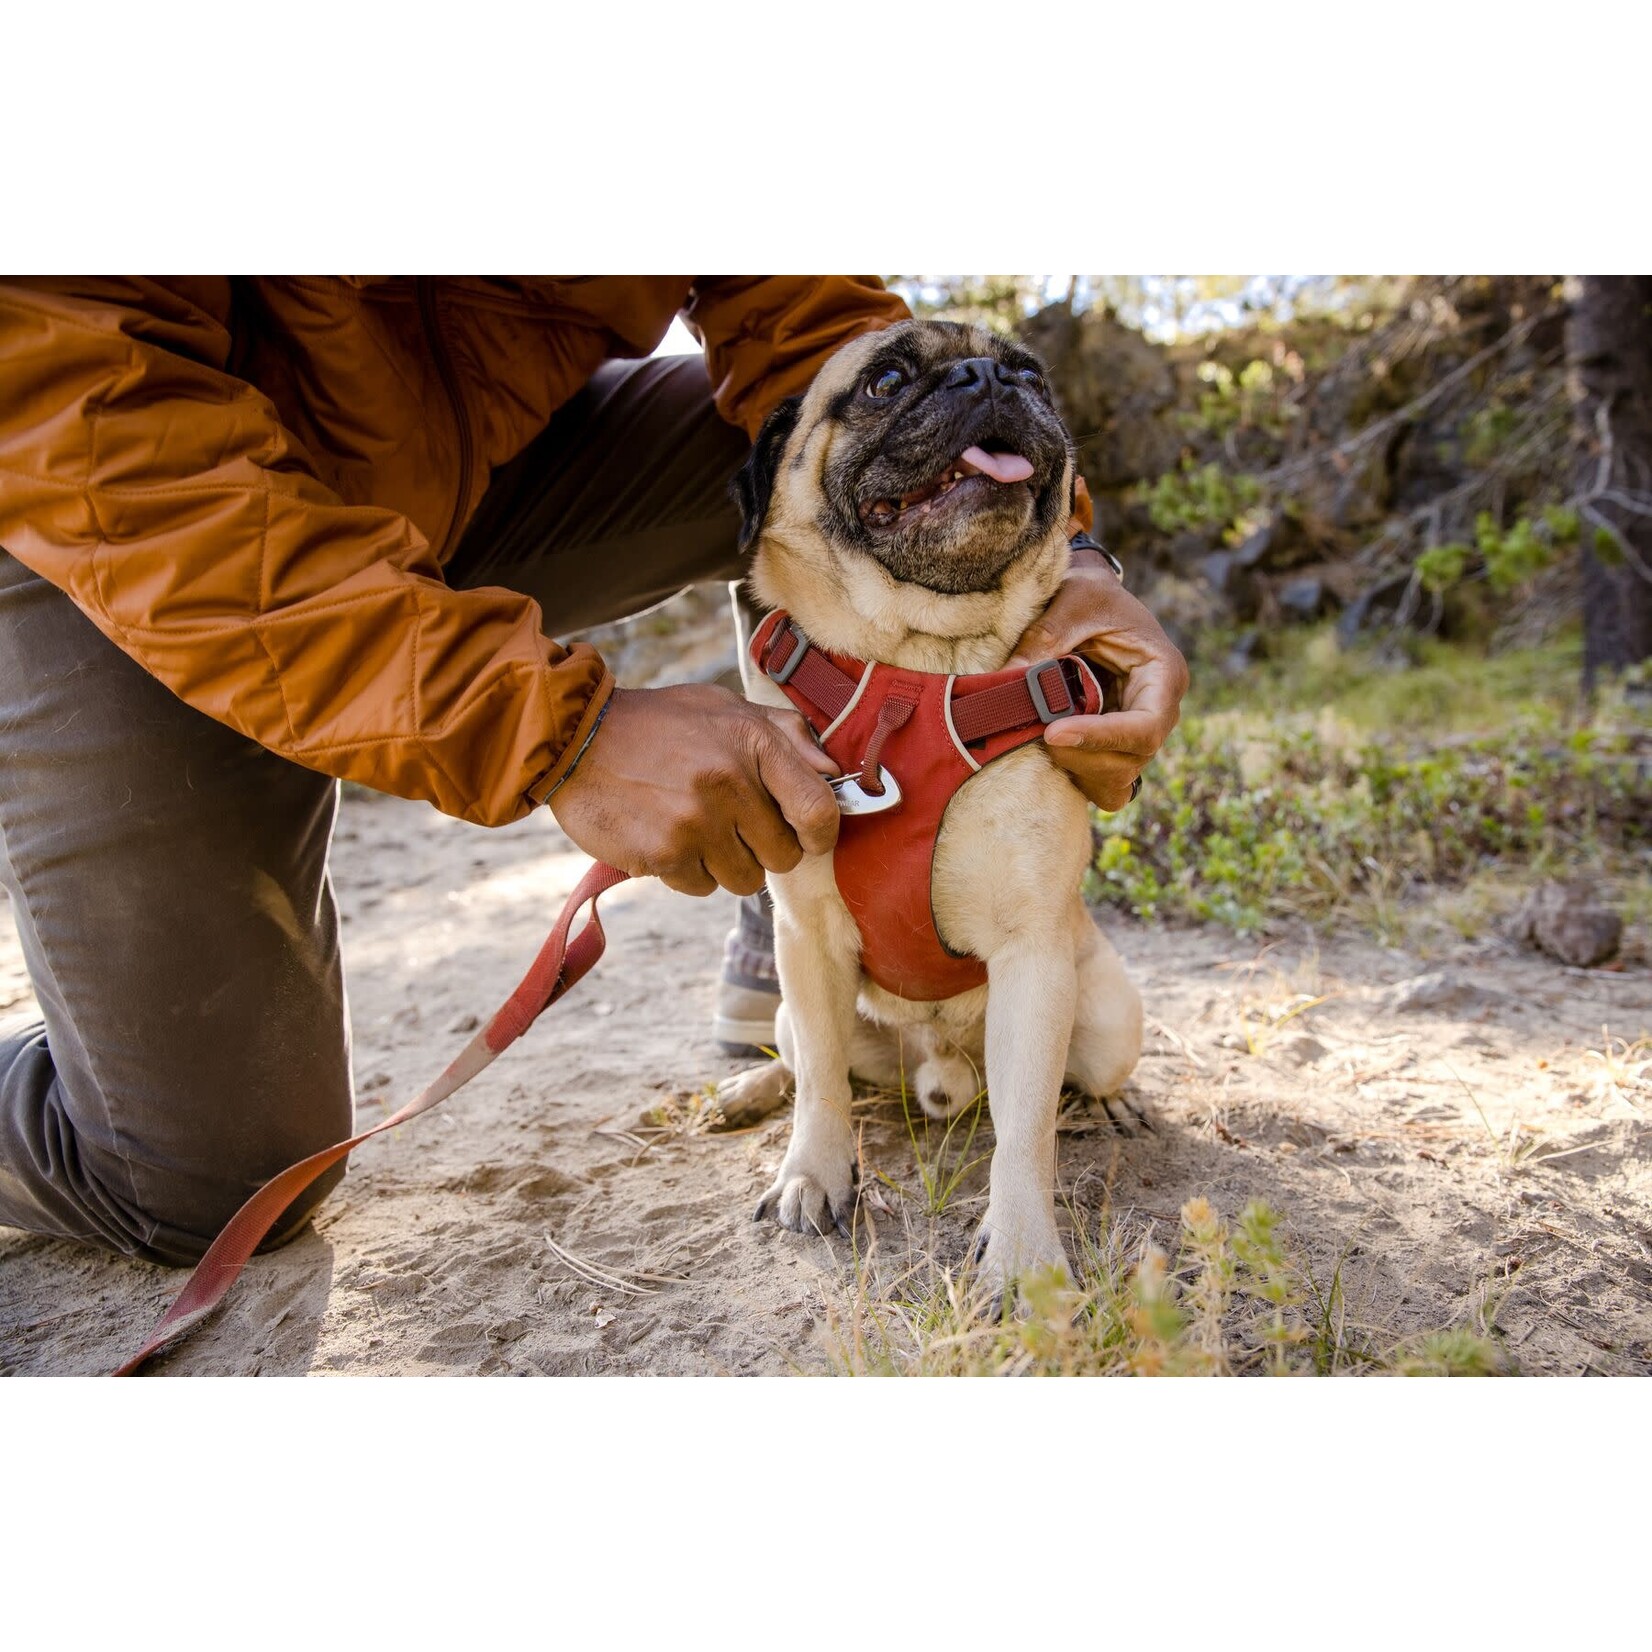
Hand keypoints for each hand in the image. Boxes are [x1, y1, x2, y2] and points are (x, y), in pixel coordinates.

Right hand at [548, 684, 840, 895]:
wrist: (576, 737)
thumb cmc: (660, 724)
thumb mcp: (725, 708)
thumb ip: (786, 734)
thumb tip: (836, 772)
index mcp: (753, 742)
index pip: (819, 809)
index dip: (821, 833)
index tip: (808, 835)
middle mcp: (729, 783)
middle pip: (782, 856)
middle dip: (764, 848)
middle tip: (734, 825)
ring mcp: (695, 822)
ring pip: (743, 879)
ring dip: (725, 863)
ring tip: (695, 827)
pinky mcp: (663, 854)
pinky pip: (701, 886)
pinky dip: (688, 871)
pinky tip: (666, 836)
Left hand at [1006, 548, 1188, 811]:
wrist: (1090, 597)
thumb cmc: (1089, 592)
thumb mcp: (1073, 600)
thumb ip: (1044, 638)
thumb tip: (1008, 679)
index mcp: (1163, 674)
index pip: (1145, 727)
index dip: (1100, 737)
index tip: (1053, 732)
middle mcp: (1158, 710)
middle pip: (1131, 759)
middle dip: (1081, 755)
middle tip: (1036, 735)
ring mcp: (1137, 733)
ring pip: (1117, 779)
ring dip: (1076, 767)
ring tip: (1039, 737)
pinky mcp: (1115, 745)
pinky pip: (1105, 783)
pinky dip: (1078, 776)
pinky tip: (1050, 750)